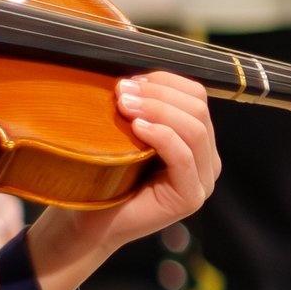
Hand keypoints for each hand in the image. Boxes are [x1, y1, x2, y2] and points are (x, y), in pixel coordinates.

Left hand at [25, 72, 219, 289]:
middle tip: (122, 91)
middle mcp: (206, 157)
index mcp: (194, 138)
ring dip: (158, 109)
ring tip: (126, 106)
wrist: (84, 222)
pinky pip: (185, 155)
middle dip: (158, 92)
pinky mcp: (191, 197)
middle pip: (197, 106)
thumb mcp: (120, 129)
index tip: (126, 79)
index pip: (194, 93)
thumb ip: (137, 103)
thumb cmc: (98, 175)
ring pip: (194, 127)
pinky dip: (162, 135)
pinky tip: (137, 128)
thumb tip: (131, 67)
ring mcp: (203, 179)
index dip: (163, 80)